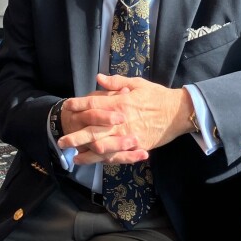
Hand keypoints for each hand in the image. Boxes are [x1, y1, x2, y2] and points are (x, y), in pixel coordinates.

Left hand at [58, 74, 194, 164]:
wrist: (178, 112)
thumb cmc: (157, 96)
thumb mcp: (138, 83)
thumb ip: (116, 82)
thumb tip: (98, 78)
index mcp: (120, 103)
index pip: (94, 104)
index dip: (79, 105)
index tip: (67, 106)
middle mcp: (121, 121)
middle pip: (93, 130)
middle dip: (76, 136)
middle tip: (61, 141)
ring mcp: (128, 135)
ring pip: (103, 147)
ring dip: (87, 153)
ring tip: (74, 156)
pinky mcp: (137, 146)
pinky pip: (118, 155)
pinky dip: (105, 160)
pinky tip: (97, 162)